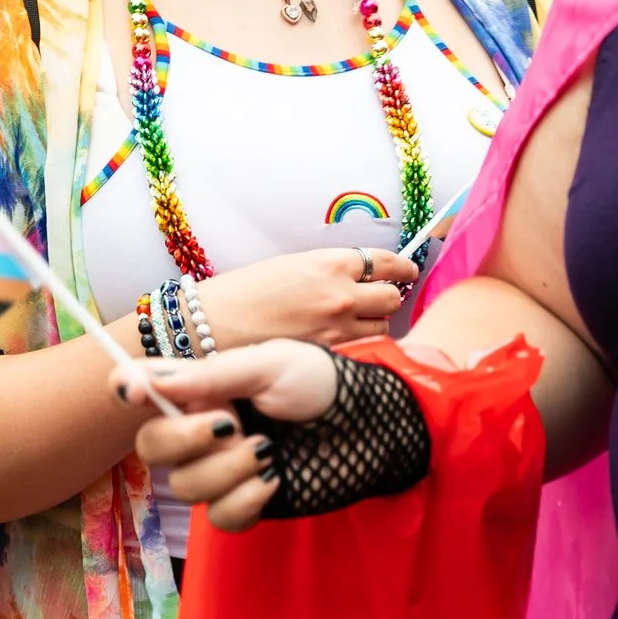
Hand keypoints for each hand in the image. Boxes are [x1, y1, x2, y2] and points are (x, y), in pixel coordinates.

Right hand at [116, 339, 455, 532]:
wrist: (372, 425)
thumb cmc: (322, 383)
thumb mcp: (268, 365)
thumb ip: (208, 376)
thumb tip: (139, 381)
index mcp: (200, 389)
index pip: (141, 390)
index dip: (127, 389)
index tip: (132, 391)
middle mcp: (201, 430)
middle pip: (152, 449)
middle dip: (185, 440)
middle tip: (231, 425)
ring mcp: (221, 470)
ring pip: (187, 487)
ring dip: (227, 470)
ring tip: (269, 451)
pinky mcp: (246, 504)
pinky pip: (220, 518)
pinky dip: (245, 500)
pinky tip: (275, 479)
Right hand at [193, 246, 417, 351]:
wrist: (212, 326)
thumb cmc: (242, 292)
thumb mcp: (290, 266)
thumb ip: (328, 270)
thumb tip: (355, 276)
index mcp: (330, 264)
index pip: (387, 262)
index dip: (402, 267)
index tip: (406, 270)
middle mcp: (341, 295)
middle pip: (393, 297)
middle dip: (389, 295)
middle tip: (379, 297)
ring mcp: (337, 329)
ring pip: (382, 326)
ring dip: (375, 322)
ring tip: (354, 321)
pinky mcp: (328, 356)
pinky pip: (361, 347)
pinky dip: (358, 342)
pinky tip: (341, 340)